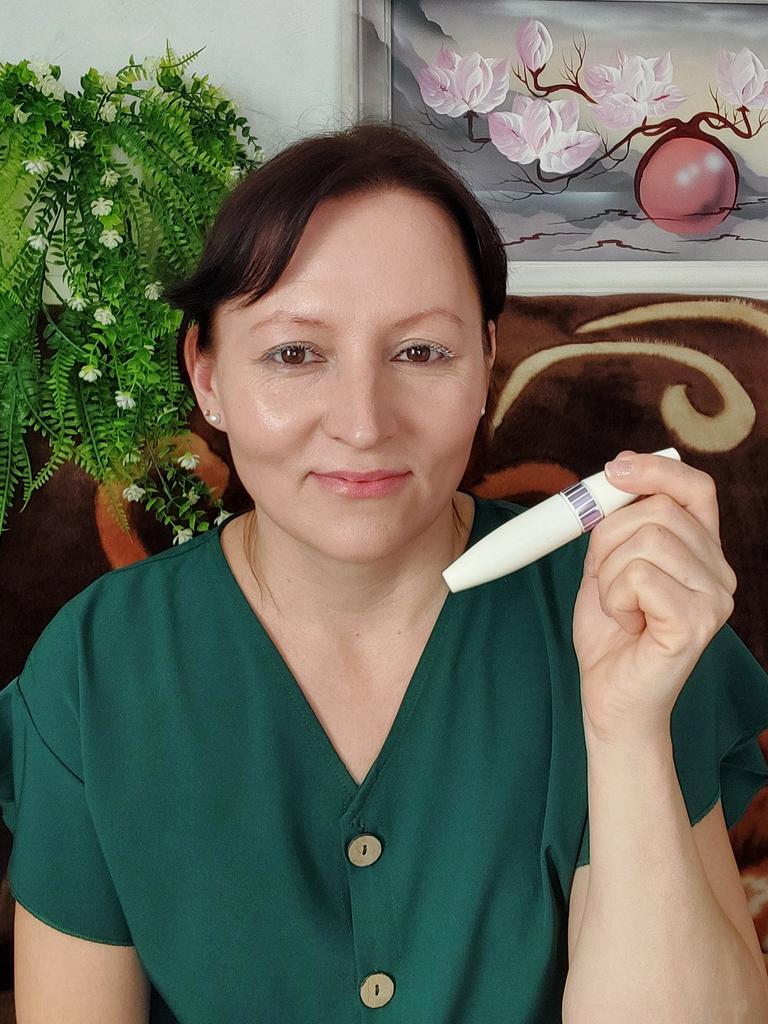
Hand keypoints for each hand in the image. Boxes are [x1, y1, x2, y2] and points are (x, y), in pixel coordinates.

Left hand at [573, 449, 737, 744]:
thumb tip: (619, 468)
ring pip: (645, 540)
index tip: (614, 469)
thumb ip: (617, 523)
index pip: (696, 488)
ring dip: (609, 574)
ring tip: (619, 608)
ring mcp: (714, 597)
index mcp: (701, 550)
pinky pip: (639, 577)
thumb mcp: (607, 564)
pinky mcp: (697, 622)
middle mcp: (719, 571)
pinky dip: (615, 598)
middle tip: (606, 581)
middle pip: (656, 511)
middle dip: (609, 538)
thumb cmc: (611, 633)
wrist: (611, 696)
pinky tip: (627, 624)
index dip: (656, 470)